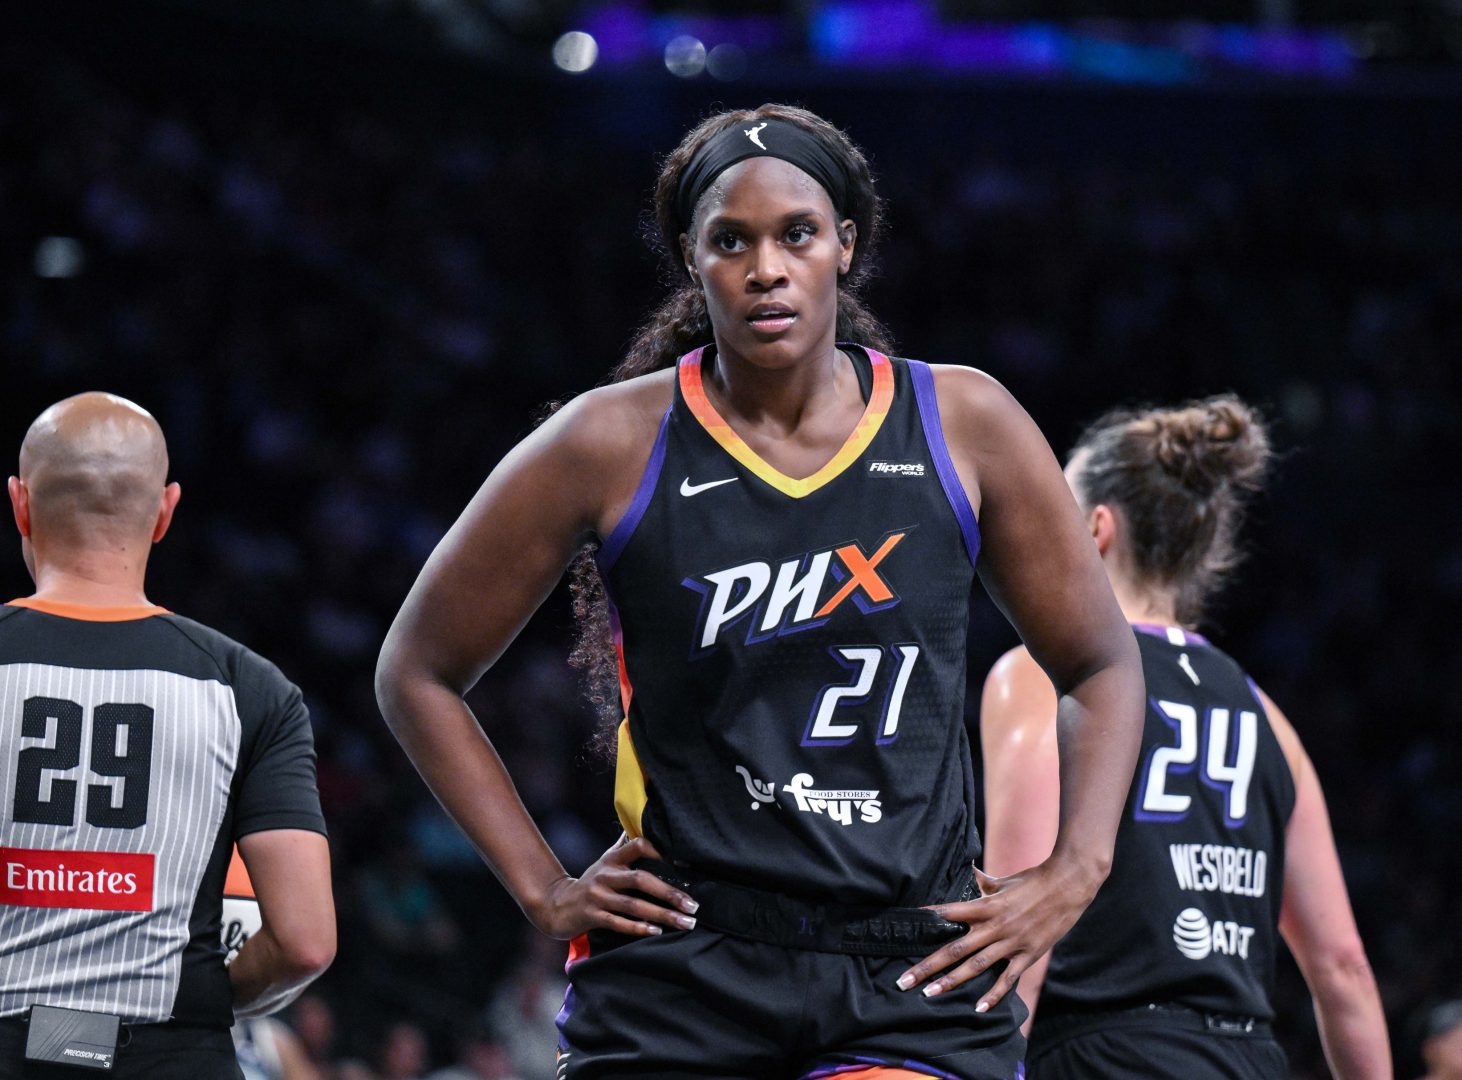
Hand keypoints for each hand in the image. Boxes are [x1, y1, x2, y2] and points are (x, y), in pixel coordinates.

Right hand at [532, 835, 698, 939]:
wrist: (558, 905)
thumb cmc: (591, 882)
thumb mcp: (606, 861)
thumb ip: (625, 846)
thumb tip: (643, 823)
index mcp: (612, 859)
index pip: (637, 846)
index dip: (659, 851)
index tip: (684, 863)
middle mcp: (606, 875)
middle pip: (641, 880)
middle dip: (669, 893)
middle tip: (693, 905)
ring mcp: (598, 896)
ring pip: (633, 905)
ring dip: (662, 915)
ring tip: (685, 922)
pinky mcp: (592, 916)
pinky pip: (618, 923)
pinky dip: (639, 928)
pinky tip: (657, 931)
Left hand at [896, 856, 1103, 1011]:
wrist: (1068, 884)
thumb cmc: (1034, 880)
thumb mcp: (1004, 880)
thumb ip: (984, 882)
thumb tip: (970, 872)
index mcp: (986, 905)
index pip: (949, 913)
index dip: (928, 919)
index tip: (906, 927)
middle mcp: (994, 926)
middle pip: (954, 948)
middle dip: (928, 966)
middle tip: (904, 981)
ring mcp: (1011, 942)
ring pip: (974, 966)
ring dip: (951, 982)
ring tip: (929, 994)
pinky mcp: (1028, 954)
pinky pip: (1007, 978)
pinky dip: (993, 994)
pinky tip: (978, 1008)